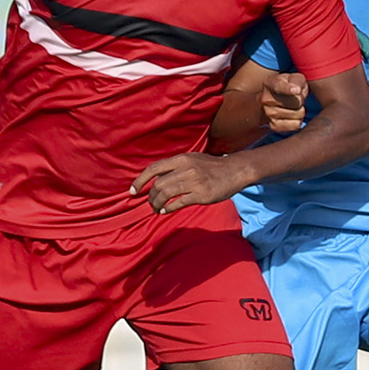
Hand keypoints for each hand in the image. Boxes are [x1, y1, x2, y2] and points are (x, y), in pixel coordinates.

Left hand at [130, 153, 245, 213]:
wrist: (236, 170)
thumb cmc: (213, 167)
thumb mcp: (192, 159)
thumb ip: (175, 167)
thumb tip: (157, 178)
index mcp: (181, 159)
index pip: (153, 169)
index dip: (140, 180)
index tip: (132, 191)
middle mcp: (186, 169)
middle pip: (158, 184)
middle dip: (150, 196)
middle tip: (150, 203)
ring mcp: (194, 182)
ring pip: (166, 194)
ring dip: (157, 203)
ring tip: (156, 208)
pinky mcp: (202, 194)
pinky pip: (179, 202)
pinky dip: (168, 208)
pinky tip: (166, 210)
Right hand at [262, 72, 308, 134]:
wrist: (277, 100)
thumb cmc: (290, 86)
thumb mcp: (295, 78)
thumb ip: (297, 81)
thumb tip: (296, 90)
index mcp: (270, 83)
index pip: (279, 86)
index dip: (289, 89)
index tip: (297, 90)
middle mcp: (266, 99)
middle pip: (295, 102)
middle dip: (301, 100)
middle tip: (296, 98)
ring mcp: (268, 113)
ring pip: (297, 114)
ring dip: (300, 111)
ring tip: (294, 106)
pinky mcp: (274, 125)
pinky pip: (295, 125)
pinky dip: (298, 121)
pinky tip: (293, 116)